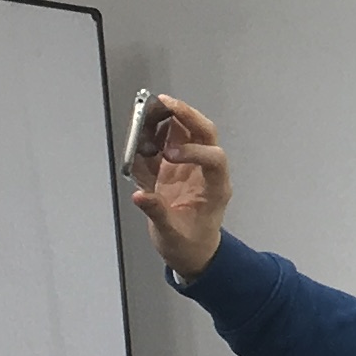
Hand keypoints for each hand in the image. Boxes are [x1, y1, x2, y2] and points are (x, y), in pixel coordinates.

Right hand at [129, 93, 230, 279]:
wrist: (194, 252)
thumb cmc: (191, 245)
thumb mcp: (172, 236)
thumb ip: (157, 214)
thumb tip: (141, 196)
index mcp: (215, 189)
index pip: (214, 159)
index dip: (194, 151)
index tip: (170, 155)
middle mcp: (208, 172)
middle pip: (206, 133)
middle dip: (187, 115)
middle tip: (165, 102)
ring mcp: (193, 166)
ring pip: (190, 131)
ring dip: (171, 117)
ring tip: (148, 110)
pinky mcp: (177, 167)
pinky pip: (171, 141)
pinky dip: (157, 131)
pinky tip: (143, 129)